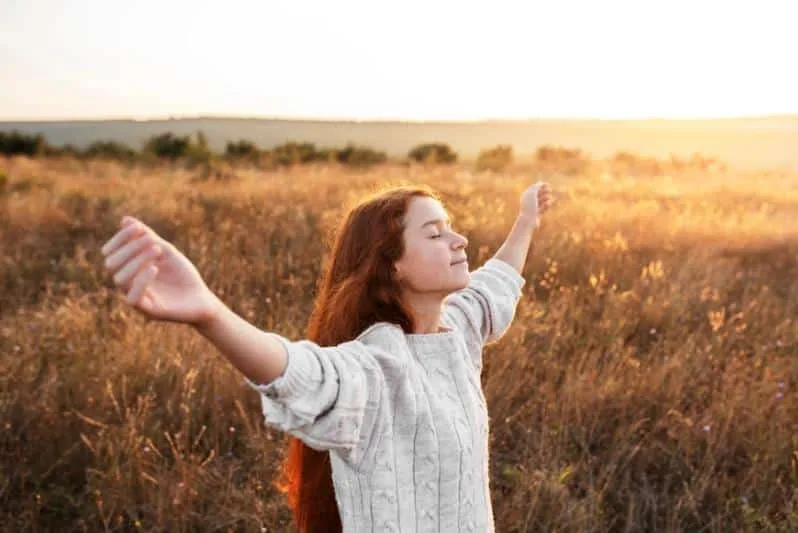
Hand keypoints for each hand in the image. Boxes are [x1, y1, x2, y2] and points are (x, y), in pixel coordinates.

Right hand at [100, 216, 220, 326]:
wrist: (202, 300)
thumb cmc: (183, 275)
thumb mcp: (166, 251)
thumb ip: (147, 237)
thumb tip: (125, 220)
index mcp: (129, 269)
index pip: (110, 252)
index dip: (120, 238)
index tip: (137, 228)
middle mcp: (129, 284)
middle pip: (111, 264)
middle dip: (129, 248)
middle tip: (152, 241)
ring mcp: (137, 297)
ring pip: (119, 279)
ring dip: (137, 260)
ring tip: (158, 250)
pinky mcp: (148, 311)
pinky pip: (132, 298)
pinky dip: (141, 280)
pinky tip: (155, 268)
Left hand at [519, 182, 553, 226]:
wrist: (528, 220)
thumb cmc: (530, 206)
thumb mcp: (533, 193)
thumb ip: (537, 187)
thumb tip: (541, 183)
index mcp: (526, 195)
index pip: (534, 188)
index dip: (541, 185)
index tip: (547, 185)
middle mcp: (529, 201)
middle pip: (539, 193)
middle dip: (544, 191)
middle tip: (549, 190)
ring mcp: (533, 208)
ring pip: (542, 200)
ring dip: (547, 198)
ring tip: (548, 199)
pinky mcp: (538, 214)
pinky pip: (544, 208)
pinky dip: (547, 205)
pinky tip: (548, 204)